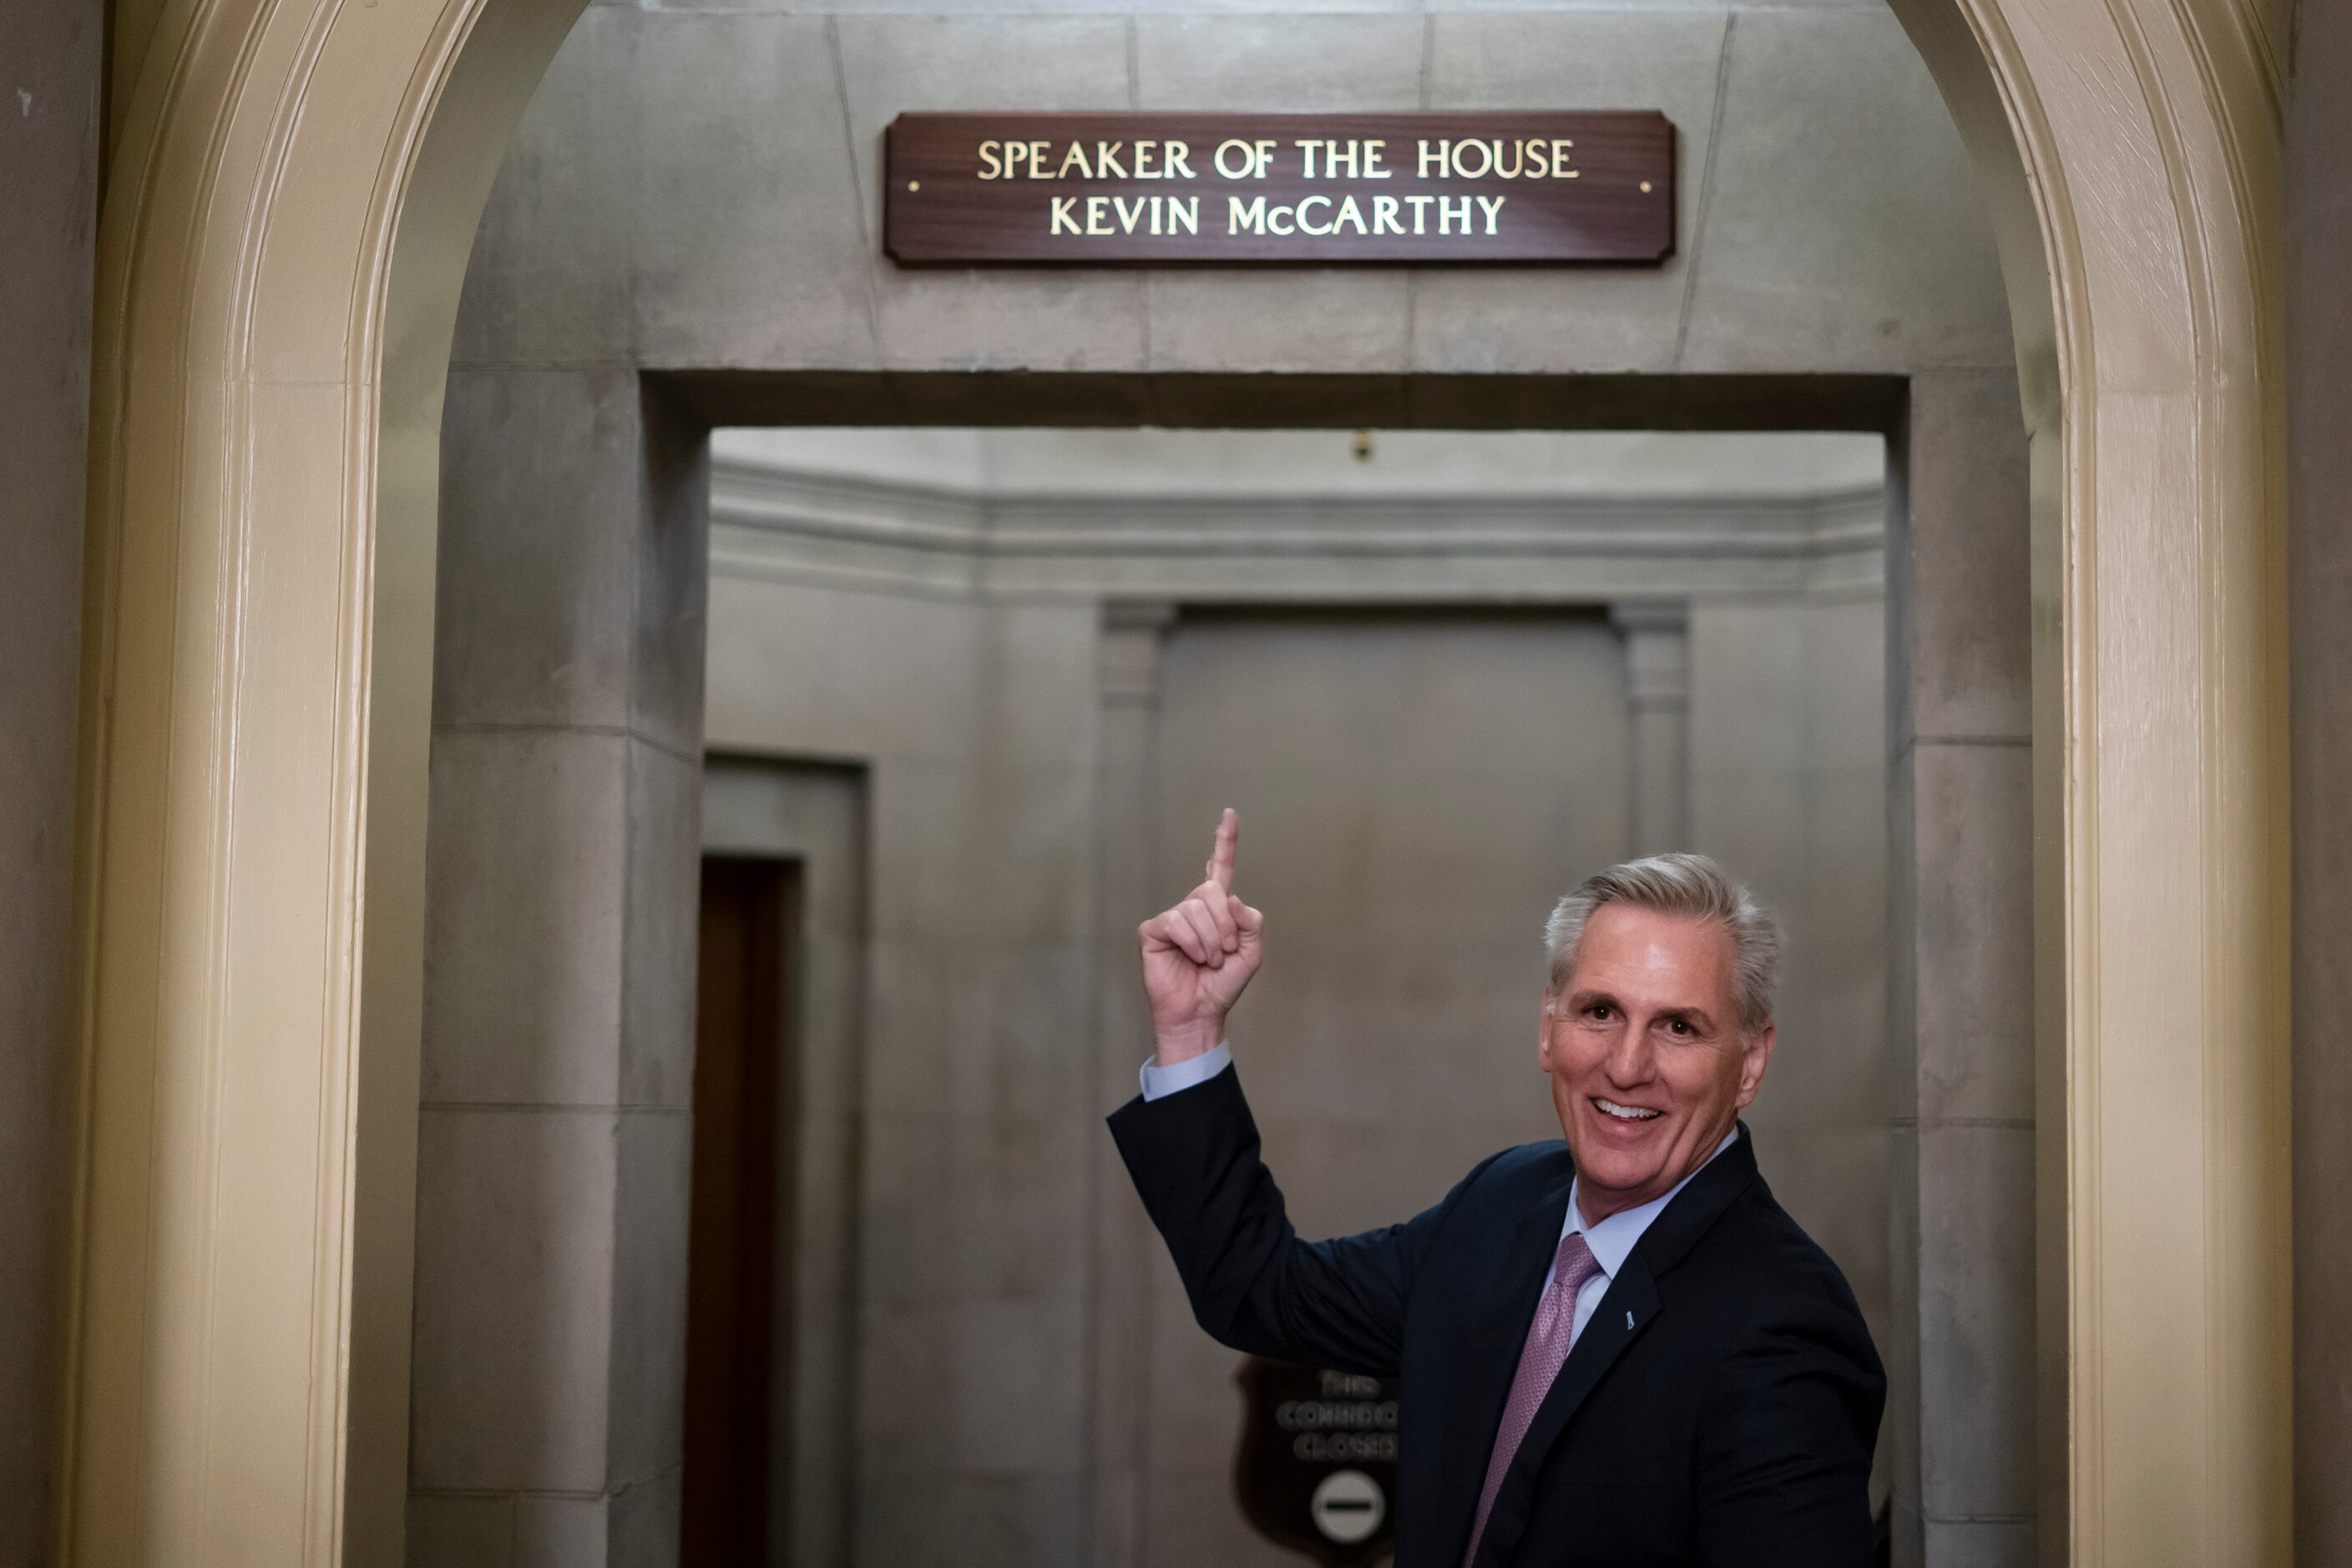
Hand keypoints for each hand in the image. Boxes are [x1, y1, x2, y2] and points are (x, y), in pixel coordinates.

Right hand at [1138, 808, 1264, 1062]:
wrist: (1200, 1012)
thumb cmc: (1222, 984)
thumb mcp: (1251, 953)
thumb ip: (1251, 922)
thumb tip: (1229, 897)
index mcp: (1218, 908)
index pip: (1221, 867)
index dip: (1225, 841)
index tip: (1229, 814)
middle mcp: (1193, 906)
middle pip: (1213, 891)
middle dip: (1225, 926)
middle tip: (1222, 953)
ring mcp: (1172, 917)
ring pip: (1196, 909)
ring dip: (1210, 942)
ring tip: (1206, 962)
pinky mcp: (1153, 930)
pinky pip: (1177, 922)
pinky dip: (1192, 943)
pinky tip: (1191, 959)